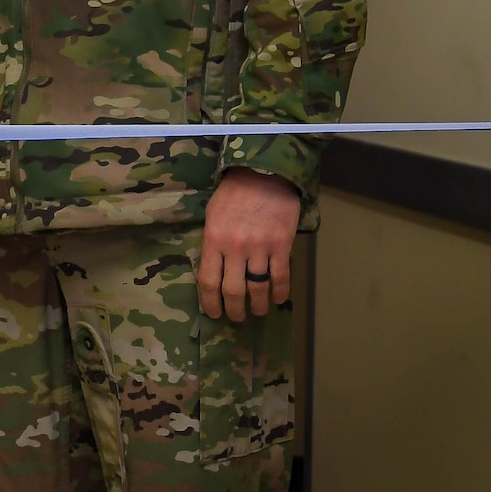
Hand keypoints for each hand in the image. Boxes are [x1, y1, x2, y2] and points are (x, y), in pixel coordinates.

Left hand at [198, 168, 302, 321]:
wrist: (263, 174)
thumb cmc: (232, 193)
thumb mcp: (212, 215)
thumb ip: (212, 242)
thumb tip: (213, 268)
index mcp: (213, 240)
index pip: (208, 281)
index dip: (210, 302)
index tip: (213, 313)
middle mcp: (235, 248)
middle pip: (233, 291)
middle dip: (234, 309)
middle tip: (236, 317)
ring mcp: (260, 248)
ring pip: (258, 288)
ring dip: (258, 305)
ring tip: (258, 312)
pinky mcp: (282, 246)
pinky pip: (281, 277)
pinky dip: (280, 292)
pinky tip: (279, 299)